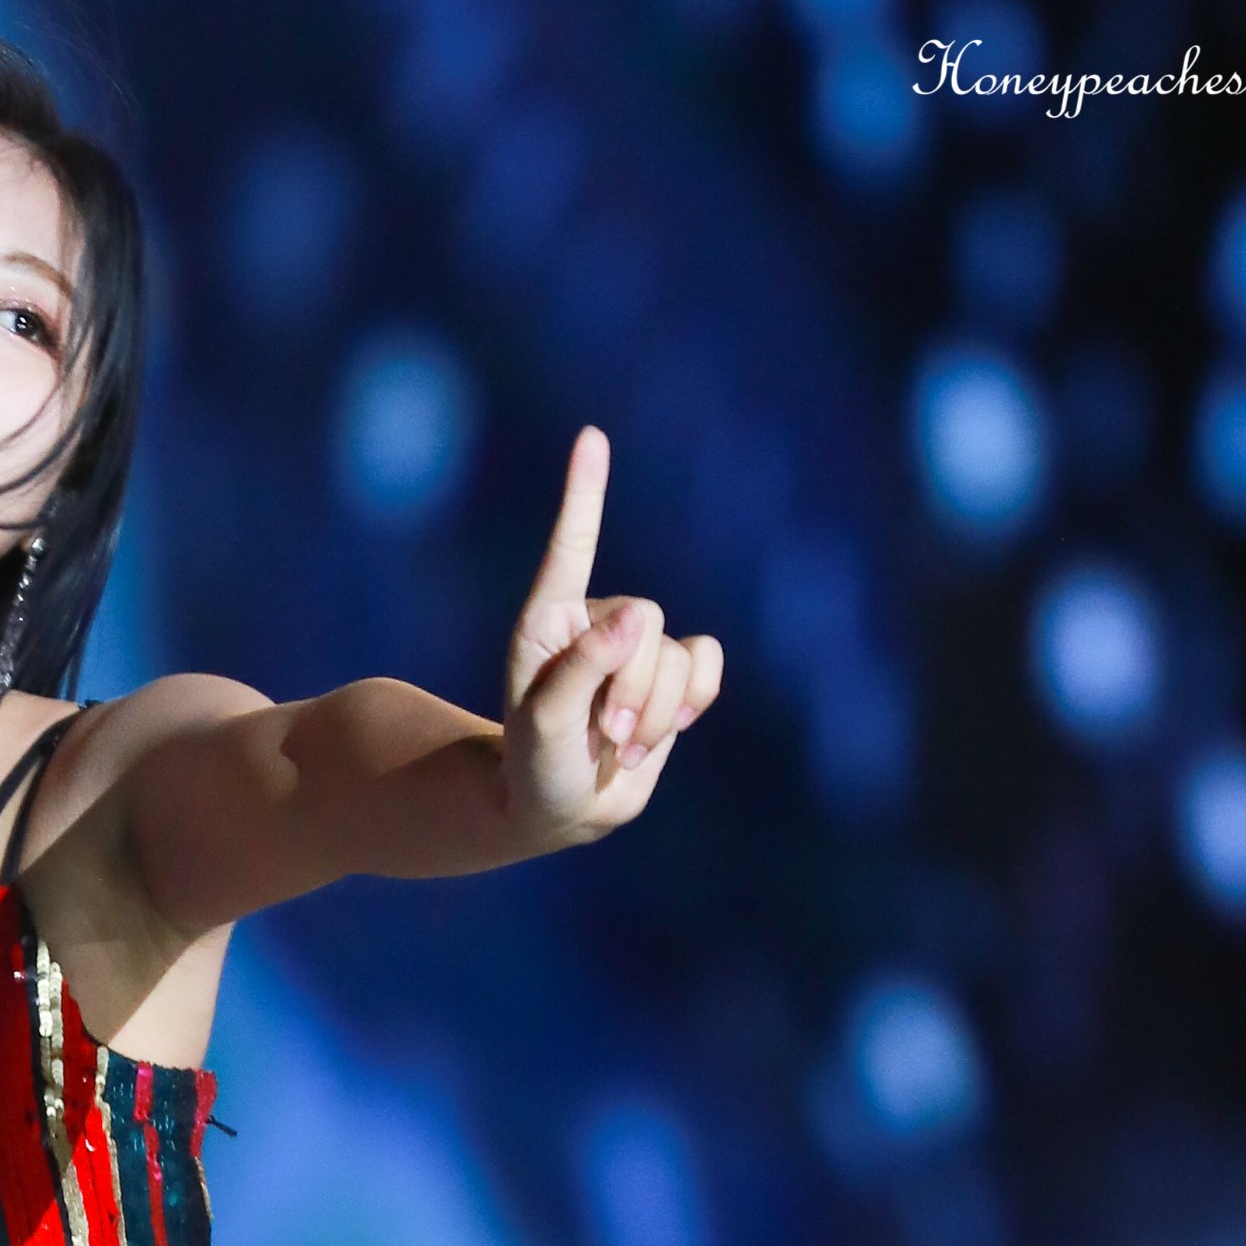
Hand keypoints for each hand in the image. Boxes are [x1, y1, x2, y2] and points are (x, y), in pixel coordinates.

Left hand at [501, 426, 723, 854]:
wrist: (564, 808)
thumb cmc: (537, 766)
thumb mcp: (545, 725)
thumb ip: (584, 668)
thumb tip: (642, 615)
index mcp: (550, 619)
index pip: (572, 548)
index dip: (586, 494)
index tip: (592, 437)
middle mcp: (597, 622)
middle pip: (646, 619)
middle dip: (633, 688)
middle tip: (602, 736)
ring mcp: (639, 648)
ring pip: (678, 653)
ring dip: (656, 711)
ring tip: (619, 746)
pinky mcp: (673, 676)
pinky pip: (708, 664)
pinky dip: (694, 701)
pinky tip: (665, 729)